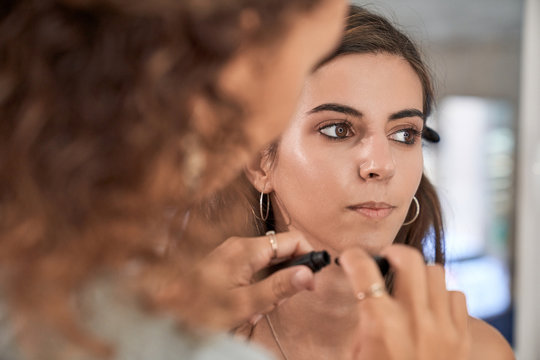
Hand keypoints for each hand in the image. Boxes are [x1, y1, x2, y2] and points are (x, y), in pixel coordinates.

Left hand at [175, 231, 315, 329]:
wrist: (165, 309)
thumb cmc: (199, 308)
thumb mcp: (245, 303)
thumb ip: (278, 287)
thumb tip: (309, 273)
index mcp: (247, 249)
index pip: (293, 240)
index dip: (307, 258)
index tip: (311, 283)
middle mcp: (240, 244)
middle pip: (281, 253)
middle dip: (285, 280)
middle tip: (274, 304)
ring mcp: (232, 251)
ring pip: (268, 263)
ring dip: (270, 288)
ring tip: (255, 310)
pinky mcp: (227, 261)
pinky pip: (254, 268)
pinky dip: (257, 286)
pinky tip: (246, 305)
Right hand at [339, 245, 470, 359]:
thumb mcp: (357, 354)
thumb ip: (362, 321)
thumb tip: (363, 293)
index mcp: (381, 325)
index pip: (364, 271)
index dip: (353, 257)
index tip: (350, 257)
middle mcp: (414, 320)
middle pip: (410, 259)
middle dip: (394, 252)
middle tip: (386, 258)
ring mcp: (443, 327)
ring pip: (436, 272)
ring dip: (420, 273)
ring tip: (410, 283)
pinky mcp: (461, 337)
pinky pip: (456, 296)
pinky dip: (442, 295)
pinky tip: (431, 305)